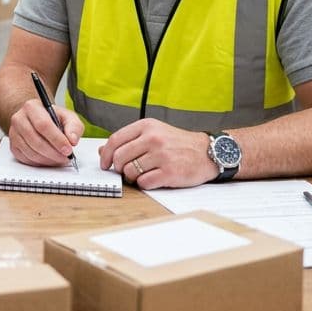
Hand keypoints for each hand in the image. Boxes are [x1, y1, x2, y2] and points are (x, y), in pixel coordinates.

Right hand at [7, 99, 84, 166]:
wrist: (37, 119)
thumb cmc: (52, 118)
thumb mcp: (67, 116)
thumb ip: (74, 126)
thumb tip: (72, 140)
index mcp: (31, 107)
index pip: (43, 125)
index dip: (57, 139)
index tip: (68, 149)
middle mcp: (19, 119)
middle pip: (35, 140)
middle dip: (53, 153)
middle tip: (65, 157)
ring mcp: (14, 133)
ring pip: (30, 152)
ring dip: (48, 159)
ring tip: (59, 159)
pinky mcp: (13, 146)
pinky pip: (26, 159)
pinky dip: (40, 163)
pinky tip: (49, 159)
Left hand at [98, 119, 217, 188]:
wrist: (208, 152)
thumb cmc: (178, 144)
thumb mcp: (154, 133)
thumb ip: (129, 140)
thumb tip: (103, 151)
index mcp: (146, 126)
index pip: (115, 140)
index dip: (106, 155)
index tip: (105, 164)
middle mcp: (153, 139)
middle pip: (120, 157)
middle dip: (119, 168)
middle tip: (125, 171)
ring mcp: (161, 155)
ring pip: (130, 171)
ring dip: (132, 177)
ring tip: (142, 174)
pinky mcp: (169, 172)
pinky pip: (144, 183)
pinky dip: (144, 184)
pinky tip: (152, 179)